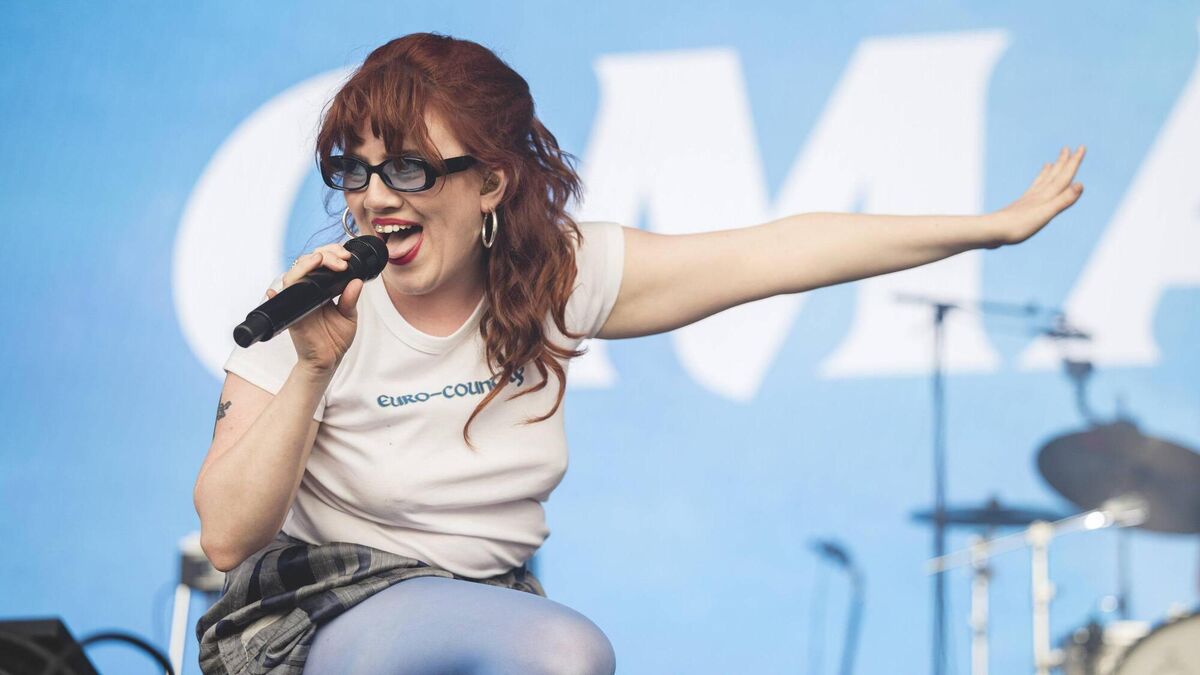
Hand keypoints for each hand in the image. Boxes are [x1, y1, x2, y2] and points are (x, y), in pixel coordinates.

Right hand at [268, 243, 364, 373]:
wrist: (328, 360)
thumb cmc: (336, 339)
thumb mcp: (349, 316)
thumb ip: (350, 299)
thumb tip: (356, 281)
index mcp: (322, 288)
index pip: (322, 262)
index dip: (332, 253)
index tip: (346, 257)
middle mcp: (308, 291)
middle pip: (307, 262)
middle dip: (324, 254)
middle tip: (340, 260)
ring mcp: (298, 300)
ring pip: (293, 275)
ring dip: (306, 264)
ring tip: (320, 261)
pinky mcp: (292, 313)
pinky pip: (280, 300)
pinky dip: (276, 294)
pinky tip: (276, 290)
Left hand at [990, 145, 1085, 246]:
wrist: (991, 231)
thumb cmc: (1018, 225)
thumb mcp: (1045, 214)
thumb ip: (1062, 200)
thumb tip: (1080, 184)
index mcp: (1045, 196)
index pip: (1063, 177)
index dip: (1074, 163)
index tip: (1082, 147)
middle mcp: (1036, 195)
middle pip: (1052, 176)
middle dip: (1062, 163)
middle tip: (1067, 148)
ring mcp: (1026, 201)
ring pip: (1041, 183)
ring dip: (1048, 173)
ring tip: (1050, 163)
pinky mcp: (1019, 208)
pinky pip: (1030, 193)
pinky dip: (1035, 187)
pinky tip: (1033, 189)